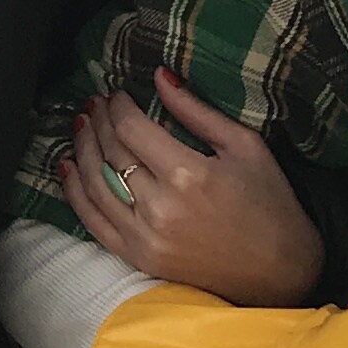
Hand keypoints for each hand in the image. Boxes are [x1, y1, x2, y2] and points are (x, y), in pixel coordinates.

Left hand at [62, 68, 323, 306]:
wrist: (279, 271)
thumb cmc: (270, 203)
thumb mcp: (245, 146)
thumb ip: (197, 111)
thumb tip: (159, 76)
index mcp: (188, 174)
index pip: (131, 128)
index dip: (117, 106)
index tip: (116, 93)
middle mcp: (160, 207)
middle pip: (110, 153)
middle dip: (98, 122)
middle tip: (94, 103)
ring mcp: (145, 237)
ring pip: (94, 184)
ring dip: (82, 150)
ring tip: (81, 126)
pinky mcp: (139, 258)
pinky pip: (93, 222)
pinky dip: (75, 193)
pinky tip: (67, 168)